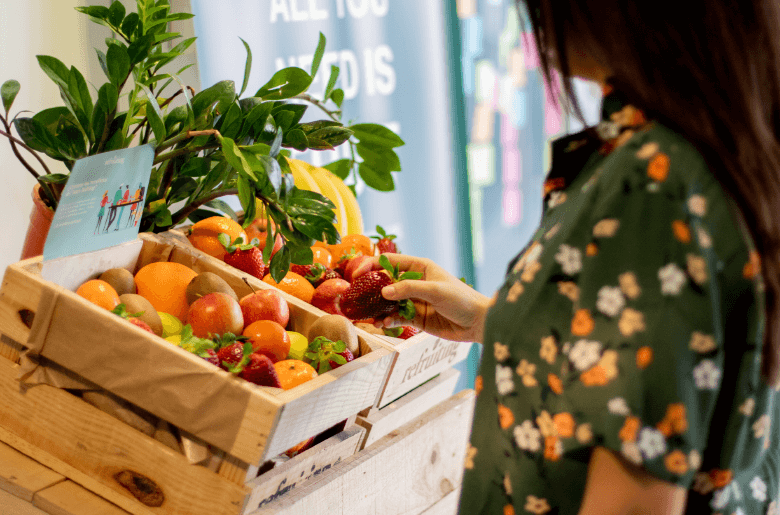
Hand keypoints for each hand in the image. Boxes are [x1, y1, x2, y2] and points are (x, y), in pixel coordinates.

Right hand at [351, 254, 491, 343]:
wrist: (478, 323)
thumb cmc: (461, 299)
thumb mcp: (435, 290)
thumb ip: (409, 289)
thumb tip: (384, 292)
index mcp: (420, 267)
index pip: (391, 262)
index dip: (372, 265)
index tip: (356, 274)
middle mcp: (415, 282)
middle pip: (386, 283)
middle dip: (371, 290)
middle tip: (355, 298)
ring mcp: (414, 300)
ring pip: (389, 303)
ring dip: (377, 309)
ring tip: (367, 317)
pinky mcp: (416, 318)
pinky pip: (397, 317)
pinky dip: (388, 320)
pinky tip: (382, 325)